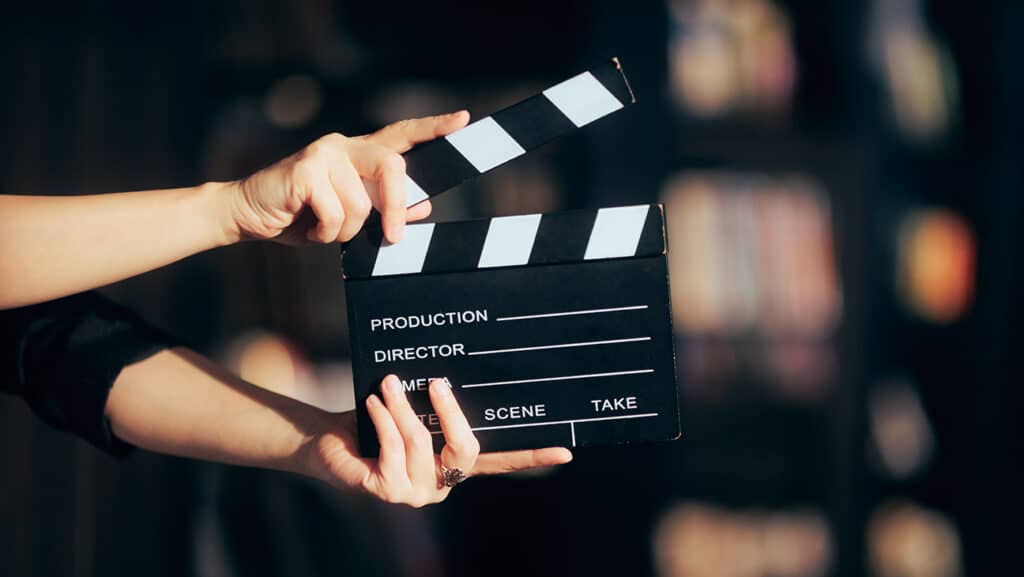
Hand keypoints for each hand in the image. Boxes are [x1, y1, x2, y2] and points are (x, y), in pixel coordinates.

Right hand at [226, 111, 469, 245]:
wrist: (249, 215)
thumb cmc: (302, 216)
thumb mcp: (349, 217)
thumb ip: (383, 209)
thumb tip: (424, 207)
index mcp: (360, 154)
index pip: (402, 135)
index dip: (432, 127)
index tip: (462, 119)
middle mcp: (345, 146)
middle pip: (392, 168)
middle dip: (396, 207)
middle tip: (393, 237)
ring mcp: (325, 153)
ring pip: (362, 203)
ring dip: (346, 230)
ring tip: (325, 229)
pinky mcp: (306, 168)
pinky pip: (336, 213)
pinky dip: (326, 232)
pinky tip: (309, 227)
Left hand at [302, 375, 573, 506]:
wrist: (329, 440)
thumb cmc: (376, 420)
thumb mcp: (413, 407)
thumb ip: (435, 404)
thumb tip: (453, 372)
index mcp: (455, 463)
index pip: (501, 461)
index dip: (532, 457)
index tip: (565, 452)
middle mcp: (442, 483)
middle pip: (465, 452)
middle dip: (450, 414)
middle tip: (437, 383)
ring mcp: (416, 493)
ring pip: (422, 444)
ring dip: (404, 408)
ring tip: (389, 382)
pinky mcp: (387, 492)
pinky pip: (393, 451)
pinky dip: (384, 419)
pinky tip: (374, 402)